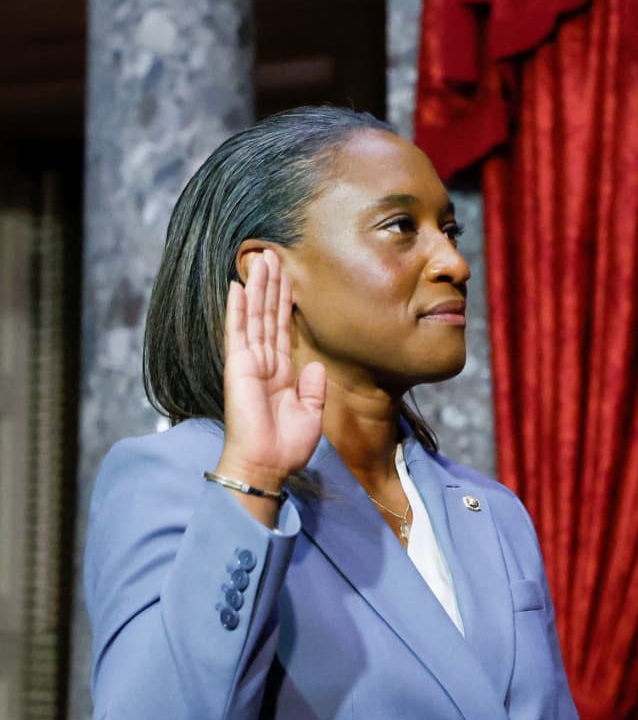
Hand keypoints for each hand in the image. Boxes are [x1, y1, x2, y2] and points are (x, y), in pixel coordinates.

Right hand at [216, 250, 324, 490]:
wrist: (267, 464)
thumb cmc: (286, 445)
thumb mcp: (311, 413)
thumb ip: (313, 388)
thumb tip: (317, 366)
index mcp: (282, 372)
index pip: (283, 330)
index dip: (286, 303)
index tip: (288, 278)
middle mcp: (264, 362)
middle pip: (268, 315)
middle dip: (271, 285)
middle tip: (272, 255)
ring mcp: (249, 362)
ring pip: (255, 316)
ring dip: (257, 287)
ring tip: (259, 259)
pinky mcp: (238, 367)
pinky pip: (238, 332)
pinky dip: (238, 309)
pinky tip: (238, 287)